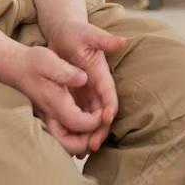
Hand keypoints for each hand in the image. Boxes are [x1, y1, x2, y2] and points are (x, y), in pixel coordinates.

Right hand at [0, 43, 102, 155]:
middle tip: (102, 127)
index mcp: (56, 104)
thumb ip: (66, 71)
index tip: (105, 111)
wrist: (15, 66)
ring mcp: (51, 120)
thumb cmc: (32, 62)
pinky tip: (87, 123)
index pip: (79, 124)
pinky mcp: (51, 118)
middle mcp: (53, 117)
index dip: (96, 121)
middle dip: (89, 141)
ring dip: (84, 141)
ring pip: (67, 145)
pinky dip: (77, 136)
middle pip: (71, 145)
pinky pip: (65, 136)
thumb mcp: (48, 60)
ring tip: (98, 127)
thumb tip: (83, 79)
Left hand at [45, 19, 126, 154]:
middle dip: (99, 131)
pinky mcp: (75, 95)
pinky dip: (77, 130)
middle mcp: (96, 86)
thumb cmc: (75, 32)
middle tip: (92, 146)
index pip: (110, 96)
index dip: (109, 109)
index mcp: (101, 74)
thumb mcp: (88, 33)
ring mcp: (86, 92)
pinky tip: (70, 143)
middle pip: (102, 114)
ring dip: (89, 135)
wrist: (63, 33)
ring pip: (91, 119)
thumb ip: (103, 39)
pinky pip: (79, 116)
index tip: (106, 121)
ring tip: (82, 152)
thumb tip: (122, 41)